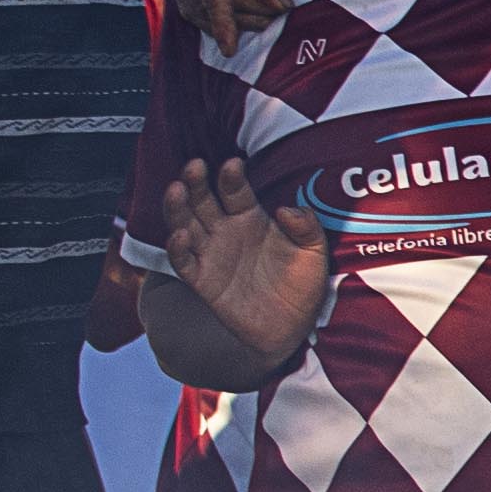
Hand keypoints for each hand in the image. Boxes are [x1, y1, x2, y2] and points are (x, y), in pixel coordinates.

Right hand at [163, 160, 331, 370]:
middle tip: (194, 166)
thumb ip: (307, 227)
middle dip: (196, 182)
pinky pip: (182, 262)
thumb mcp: (314, 252)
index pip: (235, 190)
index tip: (234, 163)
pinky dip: (176, 248)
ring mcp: (211, 255)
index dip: (231, 177)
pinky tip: (179, 234)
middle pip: (203, 200)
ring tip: (176, 189)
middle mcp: (225, 231)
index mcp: (250, 218)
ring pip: (185, 224)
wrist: (292, 328)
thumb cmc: (302, 284)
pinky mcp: (202, 281)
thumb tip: (287, 209)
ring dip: (178, 207)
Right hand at [166, 0, 318, 46]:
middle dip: (241, 18)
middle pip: (208, 3)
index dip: (224, 25)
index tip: (231, 50)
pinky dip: (209, 11)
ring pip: (193, 6)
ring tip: (258, 23)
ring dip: (223, 20)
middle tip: (274, 22)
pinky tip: (233, 18)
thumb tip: (279, 8)